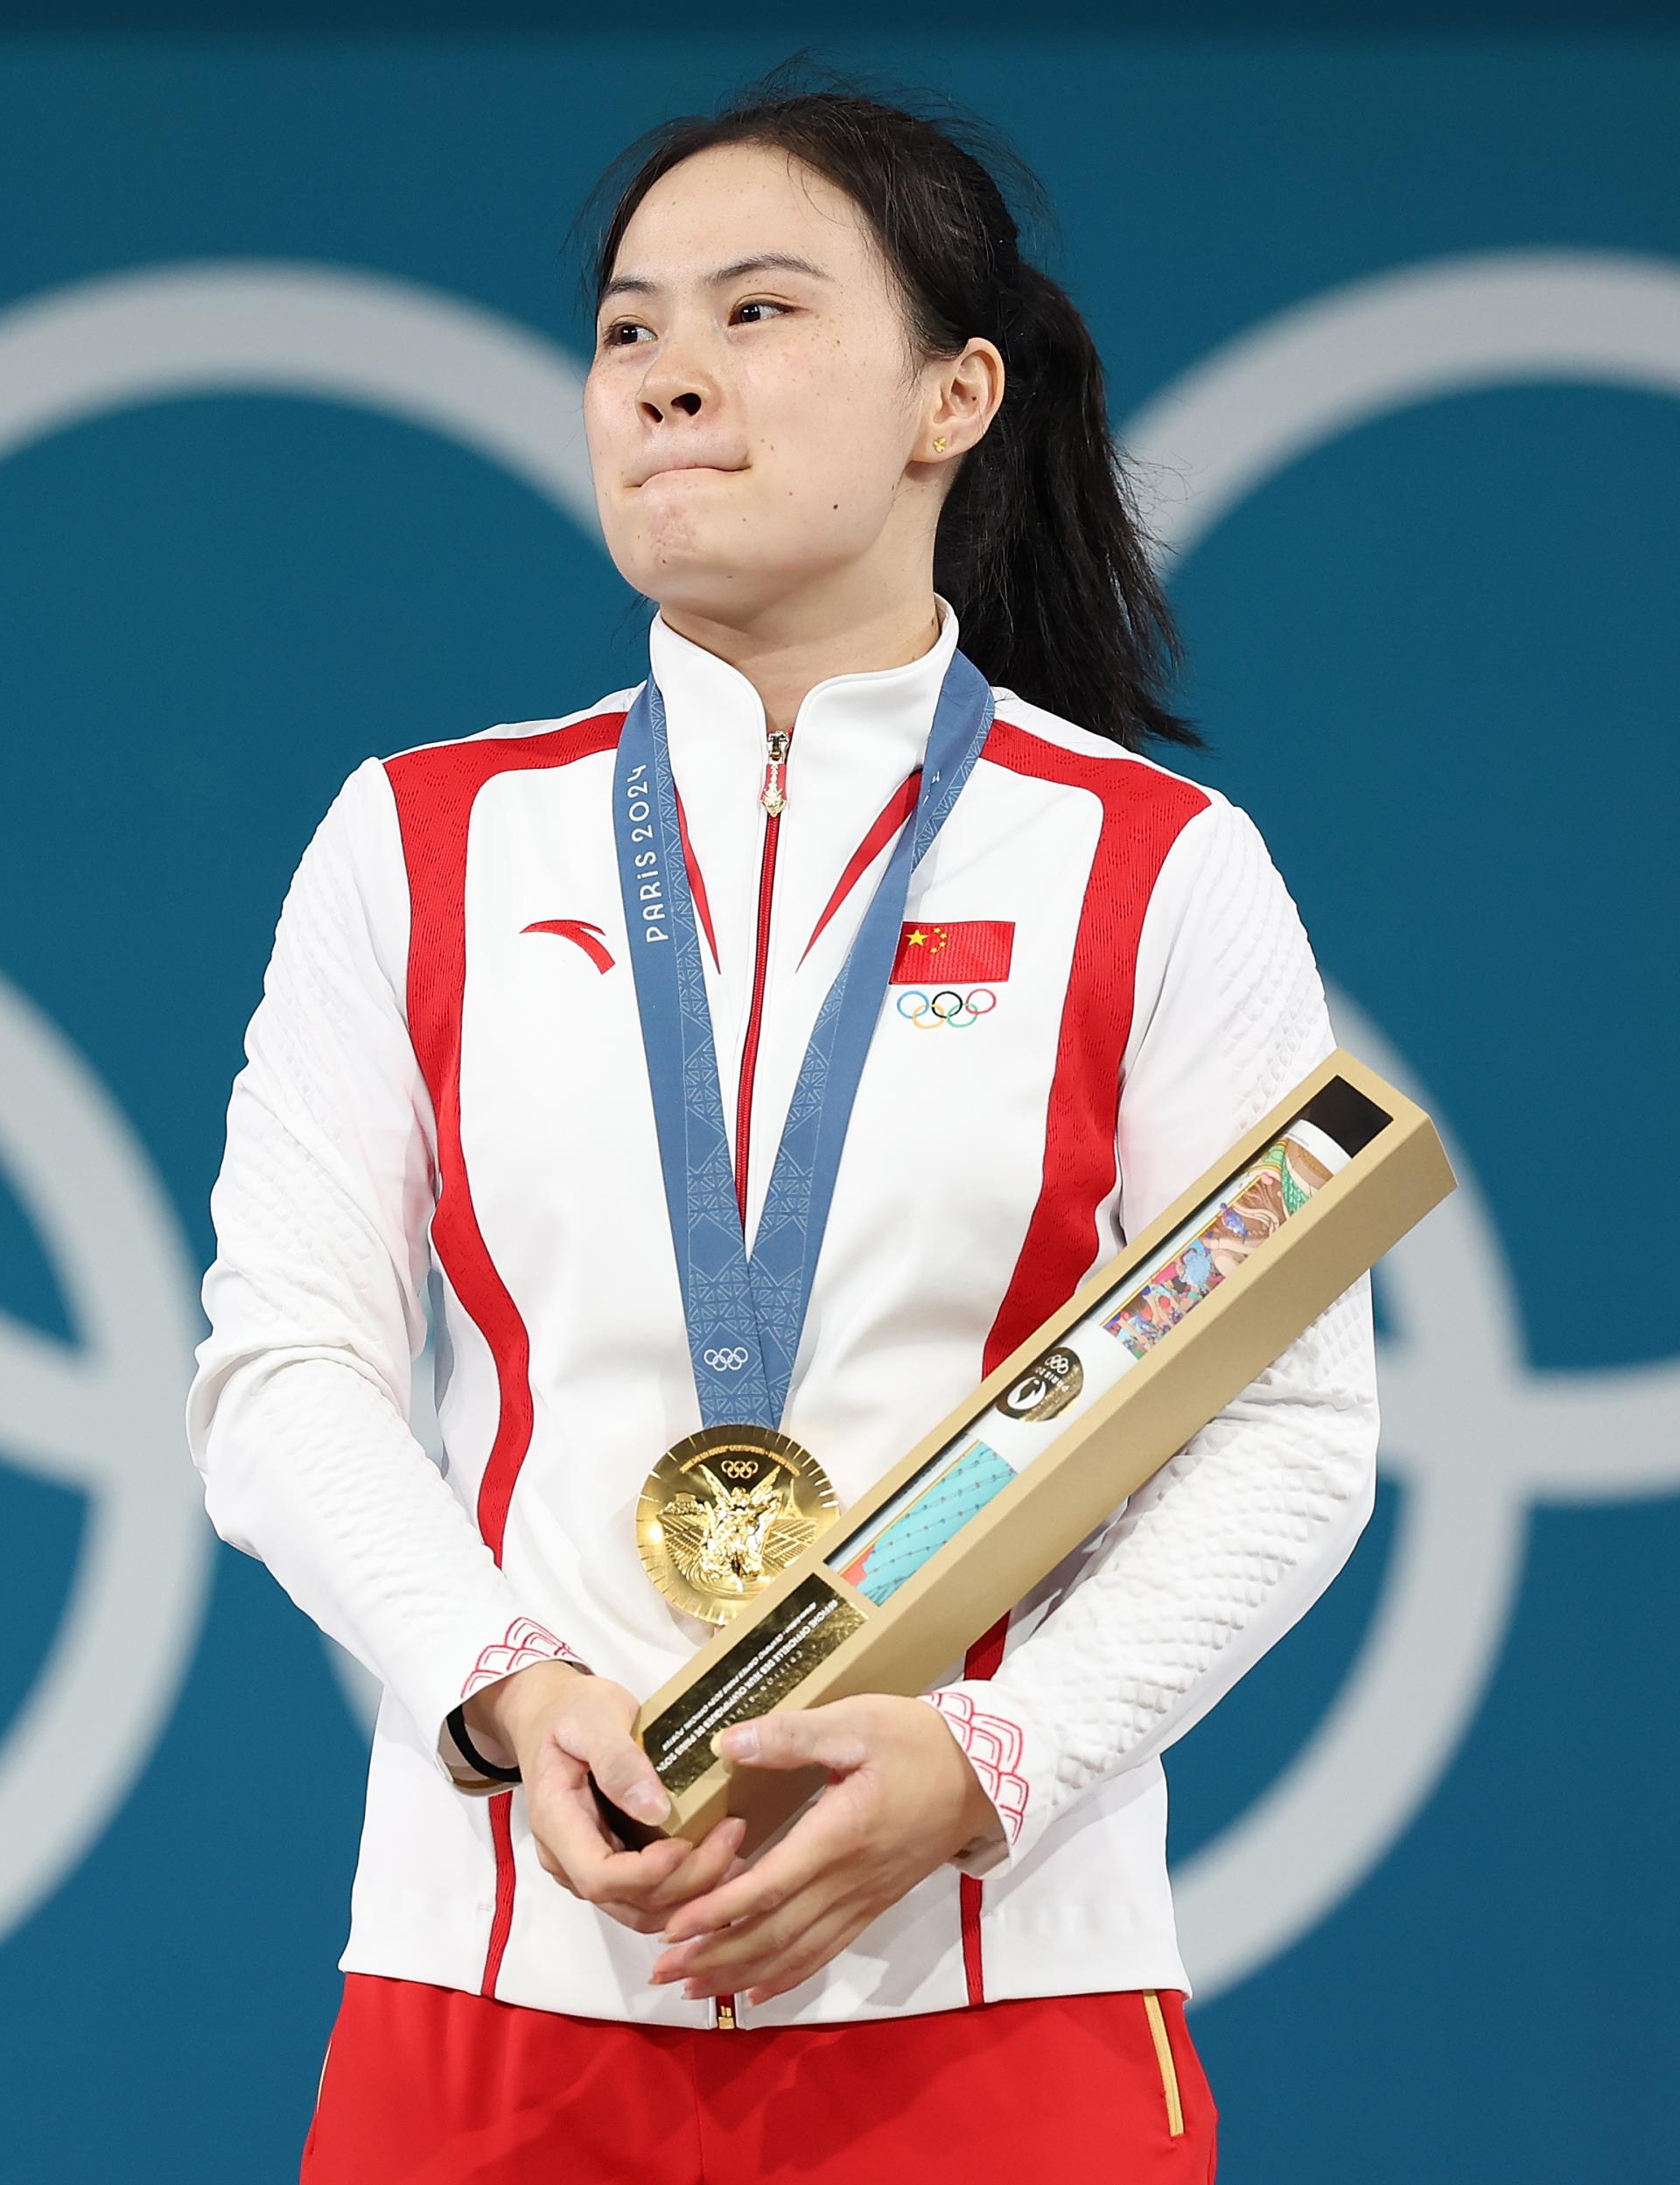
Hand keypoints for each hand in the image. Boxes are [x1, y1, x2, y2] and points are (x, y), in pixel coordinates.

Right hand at [469, 1660, 746, 1934]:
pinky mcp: (611, 1861)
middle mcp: (568, 1857)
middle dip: (684, 1884)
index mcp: (556, 1822)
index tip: (687, 1842)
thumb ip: (619, 1760)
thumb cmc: (571, 1712)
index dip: (647, 1873)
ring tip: (734, 1858)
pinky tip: (717, 1863)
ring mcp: (588, 1864)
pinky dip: (683, 1889)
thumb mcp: (594, 1718)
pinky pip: (646, 1894)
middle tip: (730, 1839)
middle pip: (625, 1900)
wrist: (550, 1714)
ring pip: (639, 1908)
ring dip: (689, 1896)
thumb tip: (655, 1809)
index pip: (598, 1876)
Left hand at [647, 1693, 1002, 2006]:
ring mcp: (863, 1899)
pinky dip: (787, 1976)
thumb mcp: (857, 1722)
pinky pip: (826, 1951)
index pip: (770, 1886)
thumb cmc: (917, 1742)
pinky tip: (757, 1990)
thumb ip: (792, 1734)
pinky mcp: (874, 1904)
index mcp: (840, 1835)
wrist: (983, 1774)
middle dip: (716, 1956)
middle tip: (662, 1971)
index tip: (673, 1926)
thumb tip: (727, 1742)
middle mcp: (849, 1881)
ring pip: (796, 1952)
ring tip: (692, 1987)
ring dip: (742, 1974)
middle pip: (776, 1934)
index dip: (719, 1911)